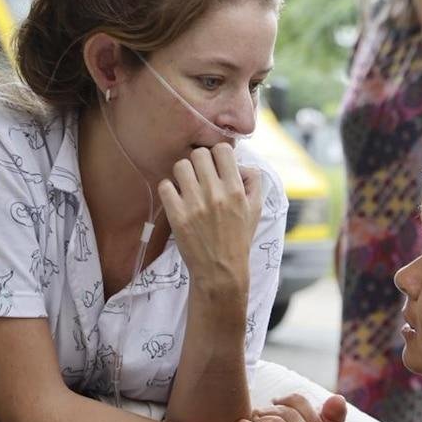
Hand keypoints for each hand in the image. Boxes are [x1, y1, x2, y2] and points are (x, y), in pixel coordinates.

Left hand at [158, 144, 264, 290]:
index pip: (222, 149)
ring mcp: (195, 205)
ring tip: (187, 186)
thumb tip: (242, 163)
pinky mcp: (177, 216)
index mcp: (236, 190)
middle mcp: (216, 194)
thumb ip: (254, 182)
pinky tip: (176, 198)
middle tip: (199, 175)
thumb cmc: (238, 239)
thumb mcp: (255, 210)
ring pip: (180, 166)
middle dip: (198, 162)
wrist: (220, 271)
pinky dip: (169, 189)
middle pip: (199, 154)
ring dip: (182, 174)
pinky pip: (165, 186)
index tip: (215, 165)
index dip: (217, 154)